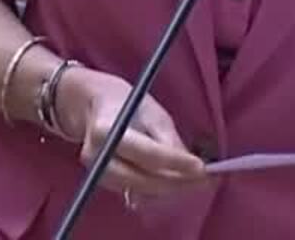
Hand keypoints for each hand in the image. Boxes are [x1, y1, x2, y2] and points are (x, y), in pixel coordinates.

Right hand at [56, 66, 207, 200]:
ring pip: (138, 189)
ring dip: (168, 188)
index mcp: (106, 129)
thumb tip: (191, 164)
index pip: (145, 153)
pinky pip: (133, 192)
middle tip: (203, 179)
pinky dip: (156, 190)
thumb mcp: (152, 111)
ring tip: (193, 181)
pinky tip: (175, 183)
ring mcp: (96, 170)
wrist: (91, 105)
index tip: (201, 168)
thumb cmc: (125, 103)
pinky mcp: (102, 180)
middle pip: (140, 179)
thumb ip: (169, 138)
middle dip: (175, 182)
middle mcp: (97, 155)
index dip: (175, 163)